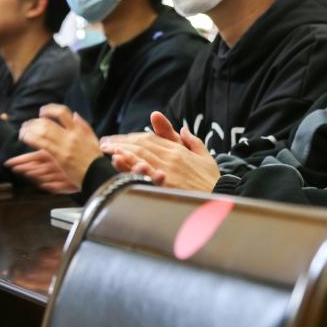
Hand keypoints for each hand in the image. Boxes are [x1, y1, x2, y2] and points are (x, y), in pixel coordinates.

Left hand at [12, 104, 101, 190]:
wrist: (98, 174)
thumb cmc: (95, 158)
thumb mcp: (92, 138)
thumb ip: (83, 126)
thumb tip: (75, 115)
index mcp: (78, 129)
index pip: (63, 112)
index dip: (50, 109)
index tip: (42, 112)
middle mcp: (71, 135)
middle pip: (48, 122)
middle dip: (34, 122)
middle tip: (27, 124)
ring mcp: (65, 145)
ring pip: (43, 131)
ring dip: (30, 130)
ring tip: (23, 132)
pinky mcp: (60, 156)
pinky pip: (42, 144)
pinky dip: (31, 139)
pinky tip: (25, 139)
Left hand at [100, 112, 219, 191]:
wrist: (221, 198)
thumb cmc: (211, 179)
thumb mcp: (204, 155)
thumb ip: (191, 140)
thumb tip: (183, 128)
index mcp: (178, 150)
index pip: (150, 138)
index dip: (131, 137)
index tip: (117, 139)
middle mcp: (171, 158)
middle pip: (141, 145)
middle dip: (121, 142)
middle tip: (104, 143)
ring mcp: (167, 171)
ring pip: (140, 155)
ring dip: (122, 150)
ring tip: (106, 149)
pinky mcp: (165, 185)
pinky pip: (144, 173)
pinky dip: (130, 166)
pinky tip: (119, 162)